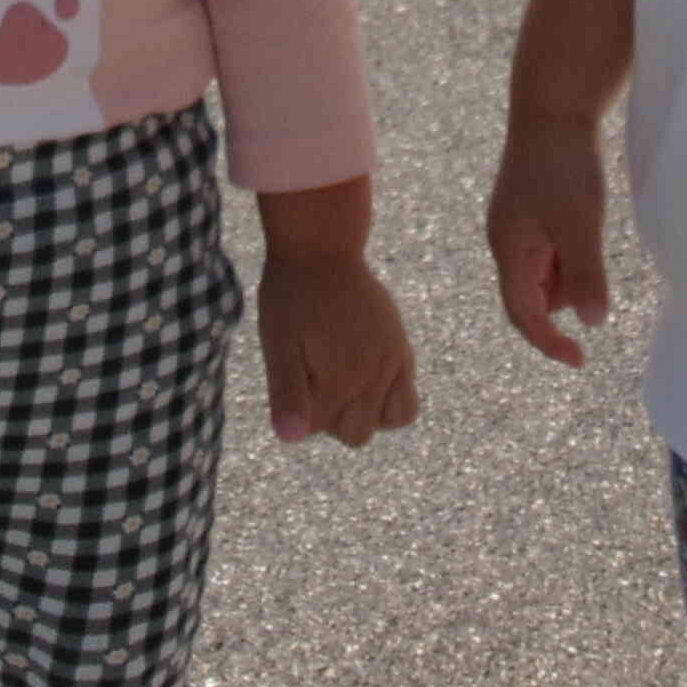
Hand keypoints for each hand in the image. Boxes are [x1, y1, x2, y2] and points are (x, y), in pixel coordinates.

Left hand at [257, 250, 418, 447]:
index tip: (290, 373)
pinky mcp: (402, 346)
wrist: (322, 246)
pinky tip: (363, 370)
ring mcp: (394, 360)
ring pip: (392, 420)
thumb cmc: (292, 295)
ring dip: (366, 413)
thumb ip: (286, 393)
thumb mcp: (278, 343)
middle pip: (357, 433)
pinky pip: (407, 395)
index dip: (299, 409)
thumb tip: (291, 440)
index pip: (319, 428)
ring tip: (341, 378)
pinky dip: (388, 396)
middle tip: (313, 375)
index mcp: (342, 378)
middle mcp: (375, 375)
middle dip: (332, 418)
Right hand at [484, 115, 608, 369]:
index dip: (548, 343)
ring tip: (591, 235)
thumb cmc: (564, 165)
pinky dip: (570, 248)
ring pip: (544, 270)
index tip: (581, 360)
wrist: (554, 104)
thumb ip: (585, 276)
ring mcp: (517, 220)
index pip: (522, 314)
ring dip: (569, 272)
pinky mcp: (532, 204)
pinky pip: (550, 245)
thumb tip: (592, 324)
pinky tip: (588, 220)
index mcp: (508, 248)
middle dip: (563, 297)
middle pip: (531, 294)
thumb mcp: (580, 225)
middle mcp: (506, 238)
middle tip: (595, 273)